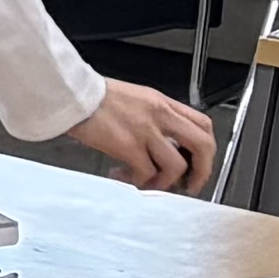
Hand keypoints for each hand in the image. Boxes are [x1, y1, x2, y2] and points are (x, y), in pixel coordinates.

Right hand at [67, 86, 219, 195]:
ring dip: (166, 182)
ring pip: (177, 165)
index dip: (207, 149)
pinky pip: (146, 173)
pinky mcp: (128, 146)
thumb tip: (159, 140)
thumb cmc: (92, 95)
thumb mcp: (133, 97)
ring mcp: (146, 131)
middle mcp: (160, 116)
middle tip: (190, 184)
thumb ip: (151, 116)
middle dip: (202, 171)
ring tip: (149, 184)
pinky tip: (124, 177)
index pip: (202, 124)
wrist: (71, 93)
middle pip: (202, 145)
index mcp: (162, 103)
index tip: (199, 162)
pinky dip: (139, 182)